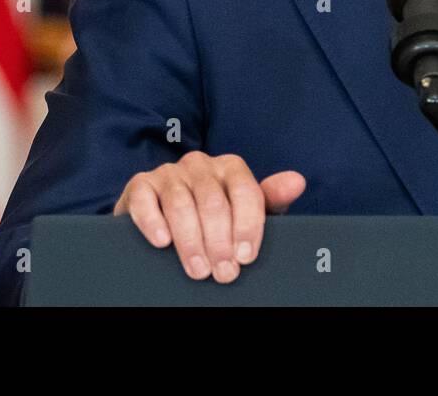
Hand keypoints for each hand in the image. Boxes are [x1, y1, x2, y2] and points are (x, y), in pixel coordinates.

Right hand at [113, 152, 304, 282]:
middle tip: (223, 274)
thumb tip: (297, 181)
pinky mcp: (140, 184)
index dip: (248, 225)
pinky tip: (162, 242)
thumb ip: (271, 199)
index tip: (246, 257)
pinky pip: (145, 200)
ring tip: (198, 270)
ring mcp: (169, 172)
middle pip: (213, 201)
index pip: (246, 190)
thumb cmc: (214, 218)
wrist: (163, 216)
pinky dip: (153, 222)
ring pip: (181, 203)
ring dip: (190, 241)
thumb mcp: (246, 211)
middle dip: (220, 242)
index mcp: (231, 167)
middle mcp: (200, 164)